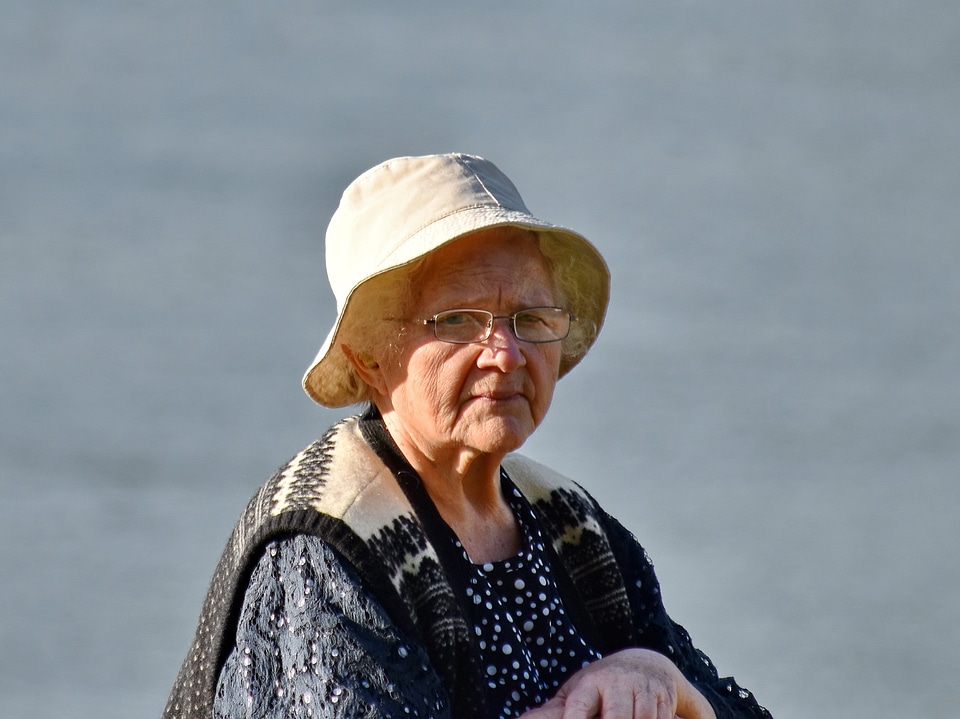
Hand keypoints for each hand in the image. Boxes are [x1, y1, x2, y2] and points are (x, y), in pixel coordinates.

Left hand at [519, 648, 716, 718]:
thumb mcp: (576, 693)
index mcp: (590, 684)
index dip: (576, 716)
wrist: (646, 663)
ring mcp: (643, 690)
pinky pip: (662, 718)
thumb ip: (552, 712)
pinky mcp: (665, 698)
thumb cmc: (601, 686)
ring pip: (642, 718)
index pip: (581, 704)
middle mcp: (617, 684)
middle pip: (617, 716)